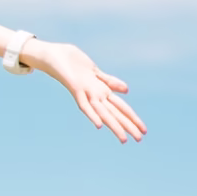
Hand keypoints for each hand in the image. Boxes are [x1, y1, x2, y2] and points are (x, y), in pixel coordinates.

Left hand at [25, 41, 146, 142]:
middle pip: (114, 113)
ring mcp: (85, 92)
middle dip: (127, 126)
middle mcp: (94, 95)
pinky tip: (99, 125)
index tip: (144, 131)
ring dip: (114, 126)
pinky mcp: (74, 87)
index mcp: (101, 91)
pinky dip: (91, 114)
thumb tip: (127, 90)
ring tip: (123, 139)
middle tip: (139, 140)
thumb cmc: (73, 63)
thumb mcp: (95, 71)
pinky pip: (83, 104)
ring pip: (103, 112)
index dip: (132, 118)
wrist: (52, 55)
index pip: (120, 108)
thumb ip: (110, 81)